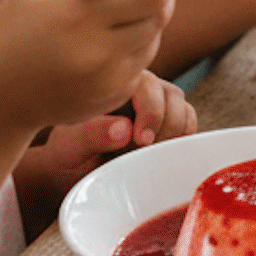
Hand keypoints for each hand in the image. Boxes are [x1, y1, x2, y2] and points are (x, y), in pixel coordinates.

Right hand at [0, 0, 176, 140]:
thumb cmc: (12, 33)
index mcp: (80, 18)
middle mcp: (100, 53)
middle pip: (161, 14)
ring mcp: (109, 81)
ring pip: (155, 39)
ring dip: (148, 20)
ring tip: (114, 14)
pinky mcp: (112, 98)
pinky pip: (143, 64)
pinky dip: (136, 47)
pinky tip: (106, 42)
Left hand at [13, 73, 196, 233]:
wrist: (72, 171)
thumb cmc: (67, 154)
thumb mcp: (69, 147)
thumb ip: (92, 134)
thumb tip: (125, 128)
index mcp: (115, 85)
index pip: (146, 85)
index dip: (150, 111)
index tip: (142, 140)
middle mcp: (140, 89)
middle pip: (170, 95)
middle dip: (164, 127)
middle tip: (146, 153)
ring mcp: (157, 105)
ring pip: (183, 109)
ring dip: (174, 136)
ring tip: (150, 158)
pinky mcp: (169, 125)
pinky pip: (188, 127)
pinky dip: (182, 142)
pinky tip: (162, 158)